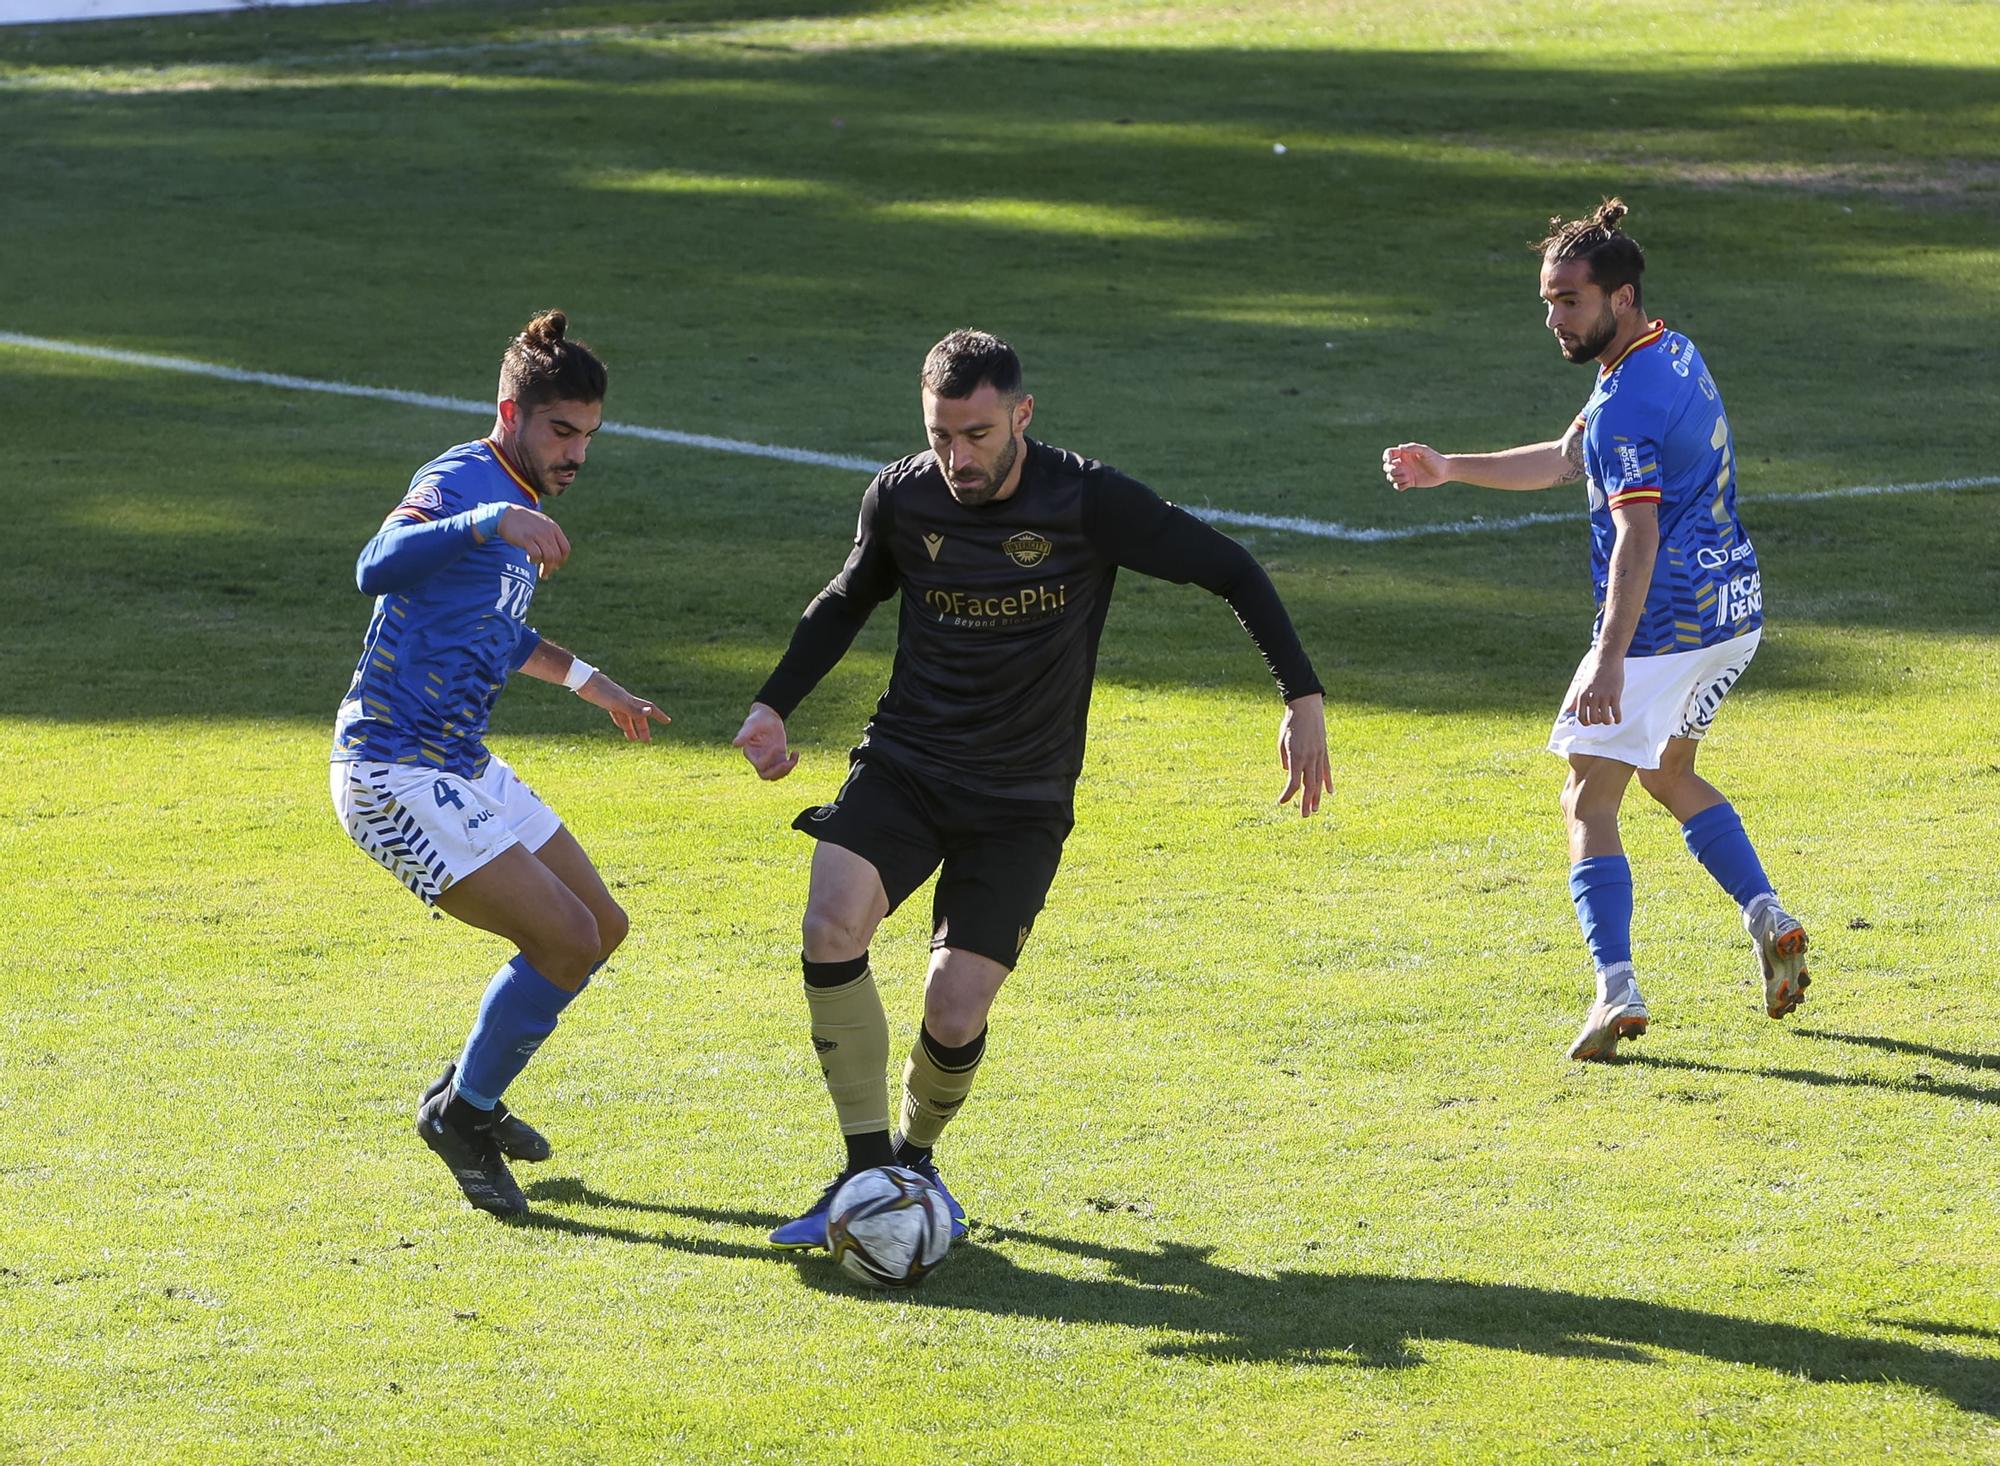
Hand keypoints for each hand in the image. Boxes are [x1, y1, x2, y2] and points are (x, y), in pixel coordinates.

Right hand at [495, 506, 571, 570]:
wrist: (506, 514)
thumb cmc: (524, 524)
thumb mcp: (542, 525)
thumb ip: (551, 539)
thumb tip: (556, 562)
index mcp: (554, 528)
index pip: (565, 548)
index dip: (562, 560)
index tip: (555, 566)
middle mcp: (547, 531)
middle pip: (557, 555)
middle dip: (552, 568)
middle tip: (545, 574)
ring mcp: (537, 534)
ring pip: (549, 557)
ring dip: (546, 569)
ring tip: (541, 574)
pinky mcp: (526, 539)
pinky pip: (536, 555)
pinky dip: (534, 560)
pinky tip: (529, 559)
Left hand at [577, 674, 670, 741]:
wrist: (585, 681)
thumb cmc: (602, 692)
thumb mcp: (618, 703)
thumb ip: (634, 709)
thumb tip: (650, 711)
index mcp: (631, 701)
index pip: (649, 708)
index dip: (659, 715)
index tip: (667, 721)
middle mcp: (626, 701)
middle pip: (638, 716)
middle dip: (643, 729)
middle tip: (647, 741)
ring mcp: (616, 702)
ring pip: (627, 717)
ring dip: (631, 728)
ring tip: (633, 740)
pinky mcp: (607, 703)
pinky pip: (617, 714)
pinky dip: (621, 722)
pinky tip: (620, 726)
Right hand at [732, 702, 798, 780]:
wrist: (768, 716)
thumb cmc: (758, 719)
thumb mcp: (752, 725)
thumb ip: (744, 734)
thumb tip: (734, 744)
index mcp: (750, 753)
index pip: (759, 765)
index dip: (769, 759)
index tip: (777, 746)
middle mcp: (758, 759)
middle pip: (765, 776)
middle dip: (777, 771)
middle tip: (787, 762)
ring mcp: (768, 760)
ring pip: (775, 775)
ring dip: (786, 770)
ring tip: (793, 758)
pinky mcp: (778, 758)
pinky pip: (784, 769)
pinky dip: (792, 764)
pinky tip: (796, 753)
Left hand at [1276, 692, 1331, 817]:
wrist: (1307, 708)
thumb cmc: (1291, 723)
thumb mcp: (1282, 741)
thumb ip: (1284, 758)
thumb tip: (1287, 771)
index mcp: (1296, 757)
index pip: (1293, 783)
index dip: (1288, 795)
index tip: (1281, 802)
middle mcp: (1309, 758)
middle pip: (1309, 786)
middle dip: (1306, 802)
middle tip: (1305, 816)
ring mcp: (1319, 755)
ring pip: (1319, 781)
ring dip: (1317, 796)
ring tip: (1315, 809)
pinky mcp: (1324, 751)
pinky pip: (1327, 770)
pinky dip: (1328, 782)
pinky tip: (1329, 792)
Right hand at [1381, 443, 1448, 491]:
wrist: (1444, 471)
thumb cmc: (1435, 459)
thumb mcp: (1425, 451)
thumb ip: (1413, 447)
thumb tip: (1400, 447)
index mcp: (1405, 454)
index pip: (1389, 453)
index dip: (1386, 457)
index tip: (1390, 461)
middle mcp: (1403, 463)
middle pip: (1387, 467)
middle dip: (1389, 470)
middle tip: (1399, 470)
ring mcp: (1406, 473)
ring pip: (1391, 477)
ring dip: (1395, 478)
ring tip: (1407, 477)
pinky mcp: (1409, 483)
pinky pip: (1398, 486)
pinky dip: (1399, 486)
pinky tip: (1408, 483)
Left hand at [1564, 650, 1623, 725]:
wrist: (1607, 658)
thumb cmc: (1595, 671)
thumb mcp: (1582, 684)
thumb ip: (1576, 698)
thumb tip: (1568, 710)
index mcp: (1582, 696)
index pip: (1581, 717)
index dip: (1586, 723)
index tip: (1592, 721)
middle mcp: (1592, 697)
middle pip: (1593, 720)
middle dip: (1598, 721)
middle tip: (1603, 717)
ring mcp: (1604, 696)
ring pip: (1604, 719)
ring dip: (1608, 722)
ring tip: (1610, 719)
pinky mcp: (1615, 695)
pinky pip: (1617, 713)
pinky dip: (1617, 719)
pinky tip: (1618, 718)